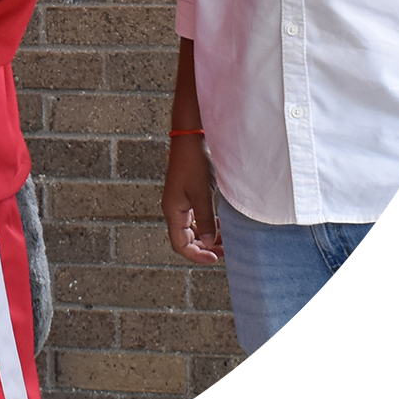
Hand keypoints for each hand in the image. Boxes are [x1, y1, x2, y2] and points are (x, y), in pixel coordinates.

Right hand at [162, 135, 221, 263]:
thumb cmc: (195, 164)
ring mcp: (180, 203)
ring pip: (191, 230)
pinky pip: (195, 219)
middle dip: (204, 248)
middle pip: (185, 240)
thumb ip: (205, 220)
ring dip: (206, 238)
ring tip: (225, 239)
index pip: (180, 245)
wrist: (191, 140)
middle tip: (225, 250)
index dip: (197, 255)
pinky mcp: (187, 197)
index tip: (216, 258)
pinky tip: (219, 224)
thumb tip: (207, 243)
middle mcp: (174, 209)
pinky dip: (206, 226)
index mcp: (173, 211)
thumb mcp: (202, 194)